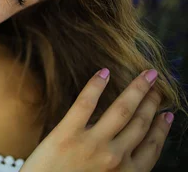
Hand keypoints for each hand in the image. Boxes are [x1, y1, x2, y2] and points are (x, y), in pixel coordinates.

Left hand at [20, 68, 173, 171]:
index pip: (152, 146)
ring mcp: (92, 144)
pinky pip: (86, 104)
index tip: (167, 114)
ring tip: (144, 76)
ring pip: (122, 110)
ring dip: (137, 90)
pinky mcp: (67, 133)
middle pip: (140, 124)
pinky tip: (104, 72)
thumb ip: (117, 168)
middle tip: (155, 86)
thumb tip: (124, 147)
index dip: (161, 128)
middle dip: (151, 103)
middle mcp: (116, 159)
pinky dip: (96, 85)